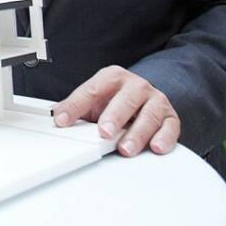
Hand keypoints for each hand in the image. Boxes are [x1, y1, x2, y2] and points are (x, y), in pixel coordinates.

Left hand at [53, 65, 178, 156]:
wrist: (145, 98)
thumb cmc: (116, 101)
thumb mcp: (94, 100)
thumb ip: (76, 106)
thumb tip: (55, 114)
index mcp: (112, 77)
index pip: (92, 90)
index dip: (76, 105)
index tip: (62, 120)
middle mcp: (136, 86)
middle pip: (125, 99)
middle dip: (114, 116)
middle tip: (103, 132)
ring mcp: (155, 100)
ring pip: (149, 114)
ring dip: (137, 133)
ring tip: (125, 148)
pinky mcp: (170, 117)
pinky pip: (170, 127)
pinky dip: (164, 138)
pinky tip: (155, 147)